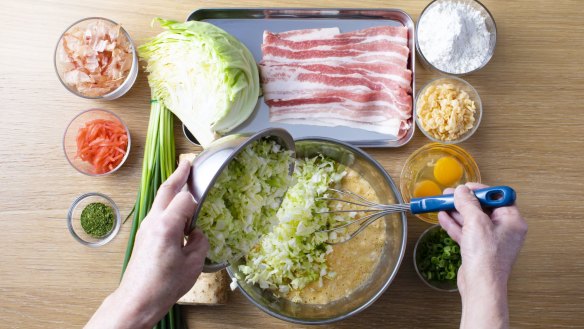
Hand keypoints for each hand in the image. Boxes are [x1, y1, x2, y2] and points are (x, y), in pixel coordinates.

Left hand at [86, 160, 208, 328]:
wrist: (137, 300)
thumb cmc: (164, 285)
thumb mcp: (193, 263)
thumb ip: (199, 242)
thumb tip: (197, 234)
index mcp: (166, 225)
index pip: (185, 199)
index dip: (198, 198)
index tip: (207, 195)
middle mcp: (152, 221)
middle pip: (166, 189)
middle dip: (178, 174)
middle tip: (188, 163)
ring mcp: (145, 228)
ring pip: (159, 200)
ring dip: (171, 189)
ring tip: (182, 181)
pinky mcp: (143, 236)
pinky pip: (157, 213)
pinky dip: (167, 205)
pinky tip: (176, 211)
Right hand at [438, 183, 526, 328]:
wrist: (480, 285)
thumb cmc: (487, 258)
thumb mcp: (476, 222)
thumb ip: (468, 203)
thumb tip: (462, 191)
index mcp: (512, 220)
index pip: (498, 197)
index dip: (482, 190)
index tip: (466, 187)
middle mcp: (504, 229)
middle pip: (483, 208)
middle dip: (464, 201)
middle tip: (450, 194)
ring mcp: (490, 240)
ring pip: (472, 220)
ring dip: (457, 211)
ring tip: (442, 203)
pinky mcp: (478, 249)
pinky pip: (466, 231)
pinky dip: (454, 224)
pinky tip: (443, 217)